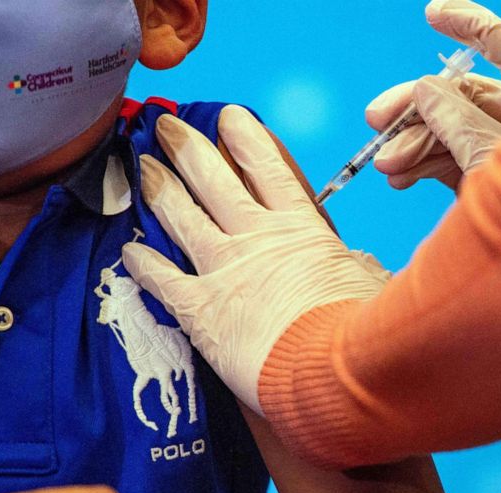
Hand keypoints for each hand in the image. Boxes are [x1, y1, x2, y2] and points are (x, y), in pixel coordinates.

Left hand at [122, 107, 389, 415]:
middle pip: (214, 182)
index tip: (227, 116)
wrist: (330, 368)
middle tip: (165, 129)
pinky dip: (144, 264)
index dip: (245, 140)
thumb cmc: (362, 328)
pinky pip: (163, 280)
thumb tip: (358, 265)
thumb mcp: (370, 284)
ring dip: (160, 189)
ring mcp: (224, 270)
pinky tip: (129, 250)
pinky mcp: (201, 309)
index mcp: (301, 227)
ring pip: (182, 217)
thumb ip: (357, 268)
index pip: (269, 170)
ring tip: (143, 167)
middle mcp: (256, 238)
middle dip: (186, 150)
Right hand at [369, 0, 500, 189]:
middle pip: (462, 95)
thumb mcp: (497, 160)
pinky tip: (397, 180)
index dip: (471, 26)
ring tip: (384, 168)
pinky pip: (451, 163)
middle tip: (376, 120)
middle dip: (416, 108)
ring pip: (450, 132)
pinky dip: (422, 169)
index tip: (433, 13)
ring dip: (413, 146)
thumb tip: (425, 88)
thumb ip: (459, 121)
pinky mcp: (489, 184)